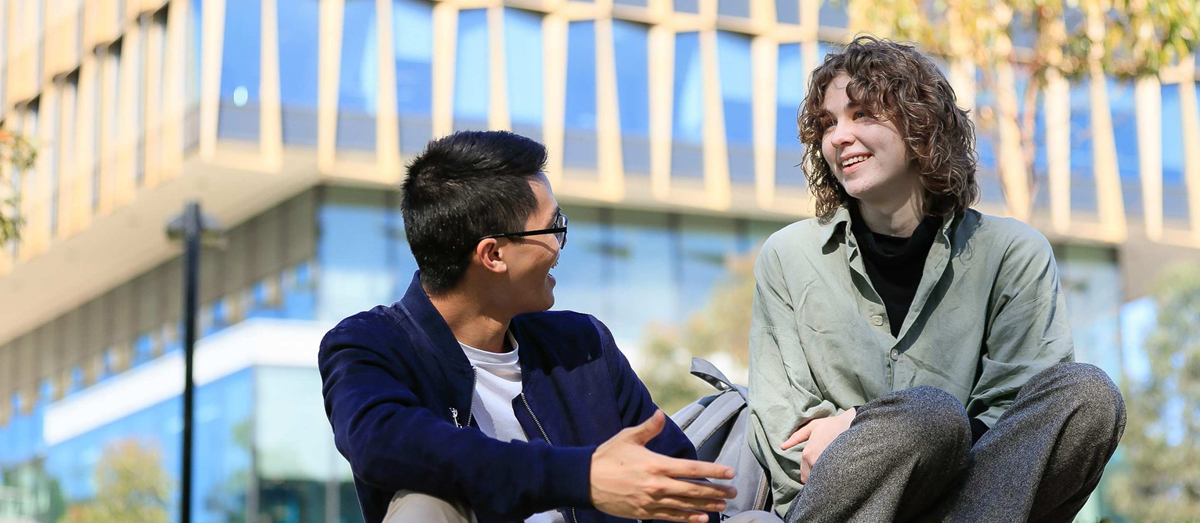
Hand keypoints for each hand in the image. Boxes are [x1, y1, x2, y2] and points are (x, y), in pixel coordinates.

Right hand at [590, 410, 737, 522]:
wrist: (584, 480)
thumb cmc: (607, 456)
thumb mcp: (628, 437)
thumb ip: (648, 428)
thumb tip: (660, 414)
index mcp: (656, 464)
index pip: (692, 468)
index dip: (713, 470)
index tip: (730, 472)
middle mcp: (657, 485)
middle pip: (694, 489)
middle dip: (716, 490)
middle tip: (734, 491)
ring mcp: (652, 501)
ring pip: (686, 505)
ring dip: (707, 505)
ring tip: (723, 505)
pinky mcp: (644, 513)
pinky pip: (671, 517)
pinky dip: (688, 518)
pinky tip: (702, 519)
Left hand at [780, 408, 855, 483]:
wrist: (852, 424)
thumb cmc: (831, 425)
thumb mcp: (812, 427)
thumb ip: (796, 437)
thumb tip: (782, 447)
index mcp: (808, 455)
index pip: (804, 476)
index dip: (809, 474)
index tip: (815, 470)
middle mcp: (815, 463)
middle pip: (812, 481)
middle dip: (815, 477)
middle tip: (822, 469)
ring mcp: (827, 466)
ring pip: (821, 481)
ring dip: (824, 477)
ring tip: (830, 468)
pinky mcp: (839, 468)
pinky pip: (833, 479)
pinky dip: (833, 476)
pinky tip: (837, 470)